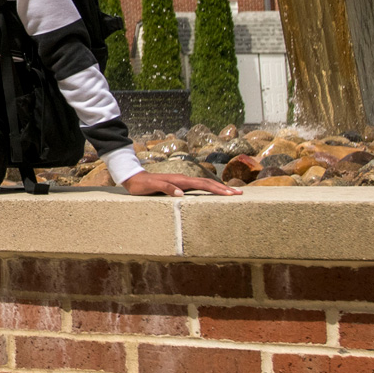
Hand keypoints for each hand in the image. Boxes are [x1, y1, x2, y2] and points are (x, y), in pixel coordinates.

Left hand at [122, 171, 241, 196]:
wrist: (134, 178)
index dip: (217, 189)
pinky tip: (214, 193)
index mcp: (181, 180)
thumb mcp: (152, 187)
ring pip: (205, 184)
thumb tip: (181, 194)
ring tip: (232, 193)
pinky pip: (198, 187)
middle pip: (208, 183)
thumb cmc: (142, 185)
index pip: (203, 185)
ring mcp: (183, 181)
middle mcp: (184, 179)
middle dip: (224, 189)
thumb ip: (166, 188)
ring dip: (219, 188)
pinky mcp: (180, 184)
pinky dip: (209, 189)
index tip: (230, 194)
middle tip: (239, 194)